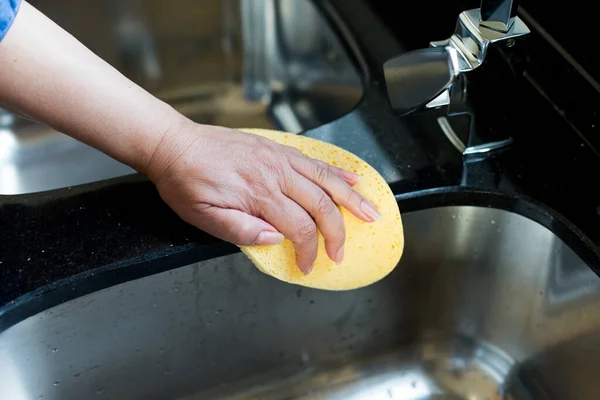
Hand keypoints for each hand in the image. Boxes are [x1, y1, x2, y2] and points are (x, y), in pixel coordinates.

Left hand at [144, 121, 381, 273]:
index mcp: (258, 194)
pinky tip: (351, 180)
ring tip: (370, 213)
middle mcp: (275, 173)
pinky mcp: (277, 148)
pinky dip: (336, 171)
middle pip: (321, 204)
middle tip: (342, 252)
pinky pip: (314, 160)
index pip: (298, 227)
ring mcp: (279, 158)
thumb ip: (240, 230)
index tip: (308, 265)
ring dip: (351, 198)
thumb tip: (275, 239)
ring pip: (326, 179)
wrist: (174, 145)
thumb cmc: (186, 182)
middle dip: (338, 232)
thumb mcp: (202, 217)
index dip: (308, 250)